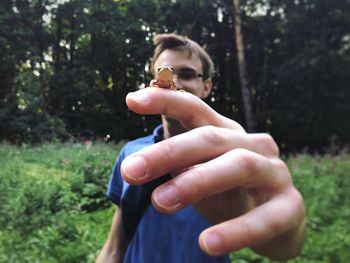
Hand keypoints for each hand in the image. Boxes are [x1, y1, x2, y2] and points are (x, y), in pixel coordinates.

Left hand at [121, 88, 305, 259]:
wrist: (277, 223)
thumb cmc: (229, 193)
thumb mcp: (200, 174)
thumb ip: (178, 165)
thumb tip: (138, 163)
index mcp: (227, 134)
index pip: (196, 110)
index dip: (166, 100)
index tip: (132, 100)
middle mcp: (252, 145)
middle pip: (210, 138)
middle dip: (168, 152)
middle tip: (131, 170)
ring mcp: (274, 173)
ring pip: (238, 166)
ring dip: (196, 182)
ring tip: (160, 203)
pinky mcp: (290, 207)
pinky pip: (264, 218)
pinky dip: (236, 230)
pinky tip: (207, 243)